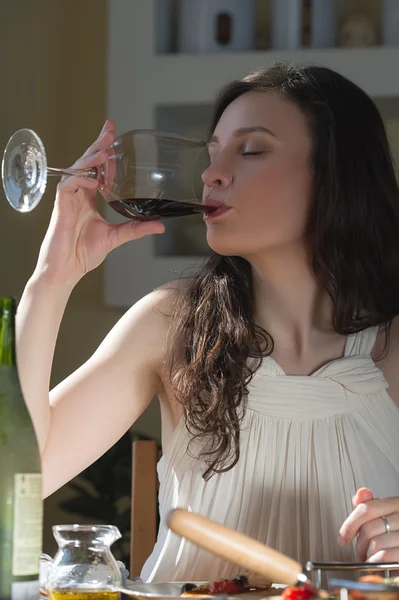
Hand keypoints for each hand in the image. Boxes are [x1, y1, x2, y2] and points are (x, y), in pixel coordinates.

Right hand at [35, 120, 164, 285]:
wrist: (67, 269)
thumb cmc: (84, 253)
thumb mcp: (116, 237)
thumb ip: (136, 228)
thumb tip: (160, 225)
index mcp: (90, 197)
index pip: (98, 168)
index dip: (106, 152)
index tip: (116, 137)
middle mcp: (79, 194)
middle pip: (87, 162)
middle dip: (98, 143)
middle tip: (111, 129)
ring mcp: (69, 198)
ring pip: (77, 169)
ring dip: (91, 157)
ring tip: (105, 150)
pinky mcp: (60, 206)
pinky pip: (67, 185)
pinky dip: (79, 178)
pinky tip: (92, 176)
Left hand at [338, 487, 398, 562]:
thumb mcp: (387, 516)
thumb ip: (371, 507)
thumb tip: (360, 494)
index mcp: (397, 504)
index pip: (367, 508)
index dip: (350, 524)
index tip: (342, 538)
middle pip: (368, 528)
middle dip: (359, 545)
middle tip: (361, 553)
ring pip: (375, 544)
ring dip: (367, 557)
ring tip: (370, 560)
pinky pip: (385, 556)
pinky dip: (376, 563)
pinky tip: (377, 566)